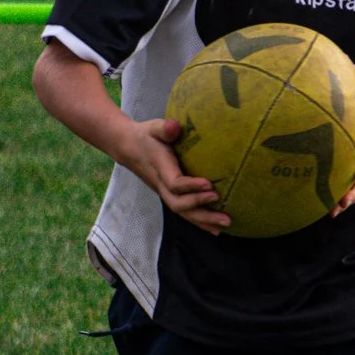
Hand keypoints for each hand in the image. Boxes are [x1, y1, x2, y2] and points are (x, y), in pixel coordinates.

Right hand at [118, 117, 230, 234]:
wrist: (129, 148)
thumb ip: (164, 128)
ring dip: (204, 220)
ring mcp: (165, 193)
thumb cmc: (147, 136)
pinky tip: (216, 228)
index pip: (174, 183)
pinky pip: (185, 212)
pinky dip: (200, 222)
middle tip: (224, 211)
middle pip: (179, 205)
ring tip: (225, 223)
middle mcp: (162, 185)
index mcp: (160, 168)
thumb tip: (174, 126)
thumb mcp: (154, 127)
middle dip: (201, 210)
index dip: (190, 186)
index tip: (209, 183)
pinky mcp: (170, 196)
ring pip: (183, 212)